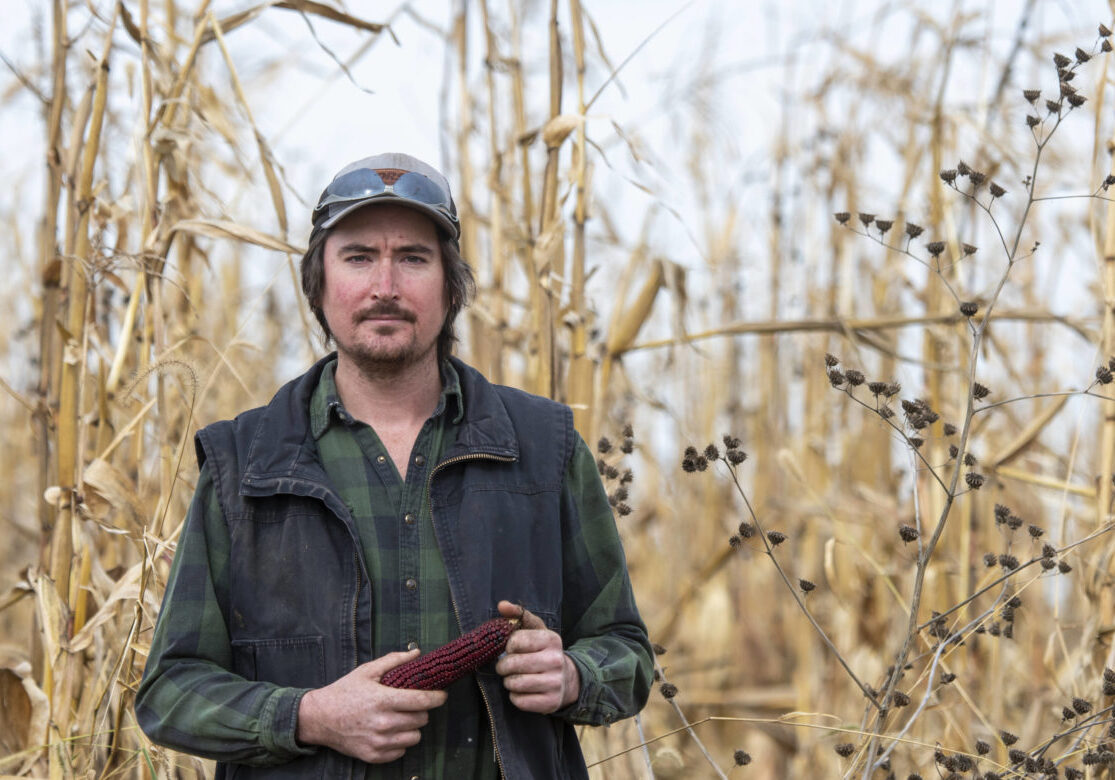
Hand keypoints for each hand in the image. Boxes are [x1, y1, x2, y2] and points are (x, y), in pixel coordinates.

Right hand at [296, 649, 446, 762]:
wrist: (319, 718)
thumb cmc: (344, 692)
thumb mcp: (367, 671)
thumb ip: (394, 660)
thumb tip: (417, 653)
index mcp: (383, 700)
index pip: (422, 701)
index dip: (437, 697)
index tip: (442, 695)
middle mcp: (383, 723)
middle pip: (421, 720)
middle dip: (422, 710)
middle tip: (412, 704)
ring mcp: (378, 742)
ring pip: (415, 737)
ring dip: (412, 727)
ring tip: (401, 718)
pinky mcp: (373, 755)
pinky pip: (401, 751)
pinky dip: (399, 742)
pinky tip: (390, 731)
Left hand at [494, 601, 580, 713]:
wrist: (567, 679)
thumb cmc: (543, 651)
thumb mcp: (535, 630)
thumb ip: (518, 614)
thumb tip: (502, 605)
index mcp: (551, 640)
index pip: (515, 641)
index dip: (508, 646)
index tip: (512, 649)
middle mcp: (555, 660)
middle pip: (512, 663)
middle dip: (503, 666)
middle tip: (506, 666)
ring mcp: (554, 683)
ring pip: (514, 683)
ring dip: (508, 681)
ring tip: (514, 677)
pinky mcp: (550, 703)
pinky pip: (519, 701)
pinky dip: (515, 696)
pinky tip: (523, 690)